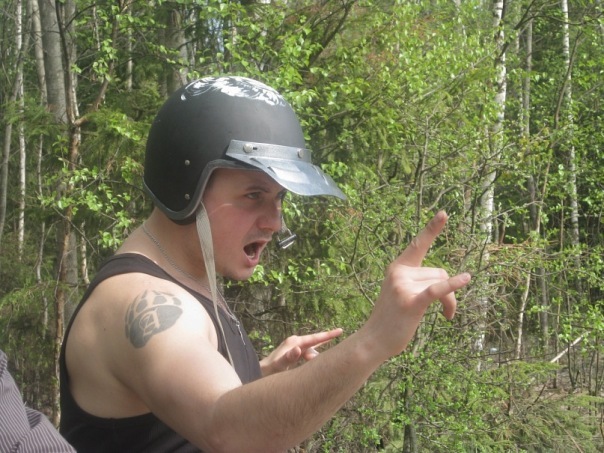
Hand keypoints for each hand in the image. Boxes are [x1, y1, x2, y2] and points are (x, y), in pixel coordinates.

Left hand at [259, 328, 342, 376]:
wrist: (260, 373)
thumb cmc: (269, 371)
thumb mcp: (279, 365)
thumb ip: (288, 358)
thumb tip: (298, 349)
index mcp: (294, 342)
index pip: (314, 338)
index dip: (328, 335)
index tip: (340, 331)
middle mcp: (296, 343)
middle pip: (316, 342)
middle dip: (328, 341)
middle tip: (342, 339)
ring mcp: (295, 348)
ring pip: (314, 349)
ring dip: (321, 353)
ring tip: (333, 358)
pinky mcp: (295, 355)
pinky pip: (310, 354)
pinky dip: (317, 355)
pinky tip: (323, 358)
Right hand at [363, 211, 470, 358]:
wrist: (374, 340)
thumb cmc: (392, 318)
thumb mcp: (402, 292)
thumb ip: (420, 281)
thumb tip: (449, 281)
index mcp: (397, 267)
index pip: (418, 245)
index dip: (432, 229)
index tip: (444, 213)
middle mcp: (399, 272)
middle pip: (439, 271)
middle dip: (449, 290)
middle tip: (448, 312)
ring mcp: (403, 286)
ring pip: (441, 283)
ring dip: (451, 301)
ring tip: (447, 316)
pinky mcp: (411, 302)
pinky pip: (436, 290)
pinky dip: (453, 285)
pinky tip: (466, 278)